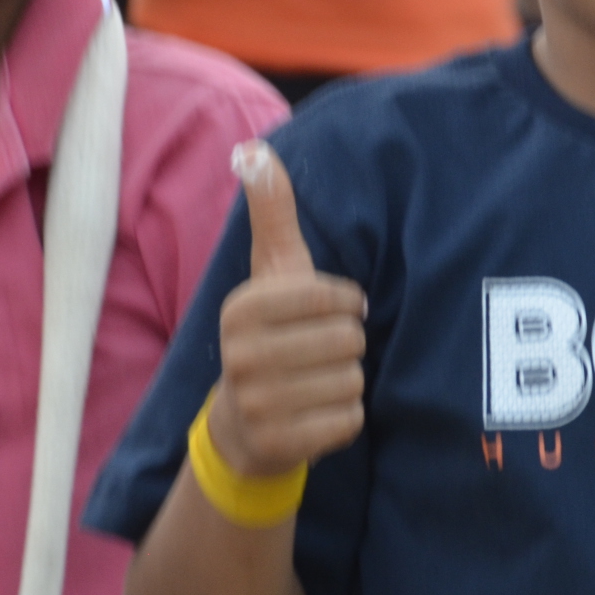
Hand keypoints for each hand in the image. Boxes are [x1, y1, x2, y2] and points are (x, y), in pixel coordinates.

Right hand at [210, 143, 367, 478]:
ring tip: (315, 383)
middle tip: (319, 354)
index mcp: (242, 308)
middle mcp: (241, 356)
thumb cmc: (272, 332)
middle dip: (347, 347)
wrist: (243, 426)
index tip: (327, 314)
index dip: (345, 305)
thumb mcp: (272, 271)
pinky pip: (351, 420)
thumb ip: (271, 212)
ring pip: (353, 380)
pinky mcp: (280, 444)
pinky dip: (347, 418)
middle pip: (349, 340)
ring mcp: (257, 405)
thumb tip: (254, 150)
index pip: (335, 298)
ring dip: (348, 382)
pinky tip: (316, 415)